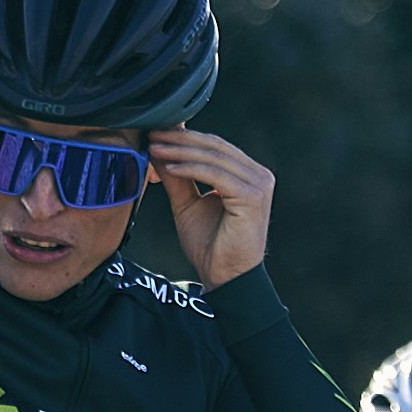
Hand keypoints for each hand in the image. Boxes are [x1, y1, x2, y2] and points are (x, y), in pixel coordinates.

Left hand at [147, 127, 272, 286]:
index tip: (156, 133)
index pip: (215, 146)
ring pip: (214, 157)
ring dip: (180, 152)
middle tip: (152, 134)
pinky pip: (215, 174)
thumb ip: (177, 178)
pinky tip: (169, 168)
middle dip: (180, 140)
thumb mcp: (187, 205)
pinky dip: (190, 169)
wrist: (226, 278)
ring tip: (155, 149)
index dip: (184, 137)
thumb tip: (158, 151)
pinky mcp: (253, 196)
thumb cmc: (211, 246)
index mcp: (247, 174)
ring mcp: (259, 184)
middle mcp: (258, 175)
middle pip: (215, 146)